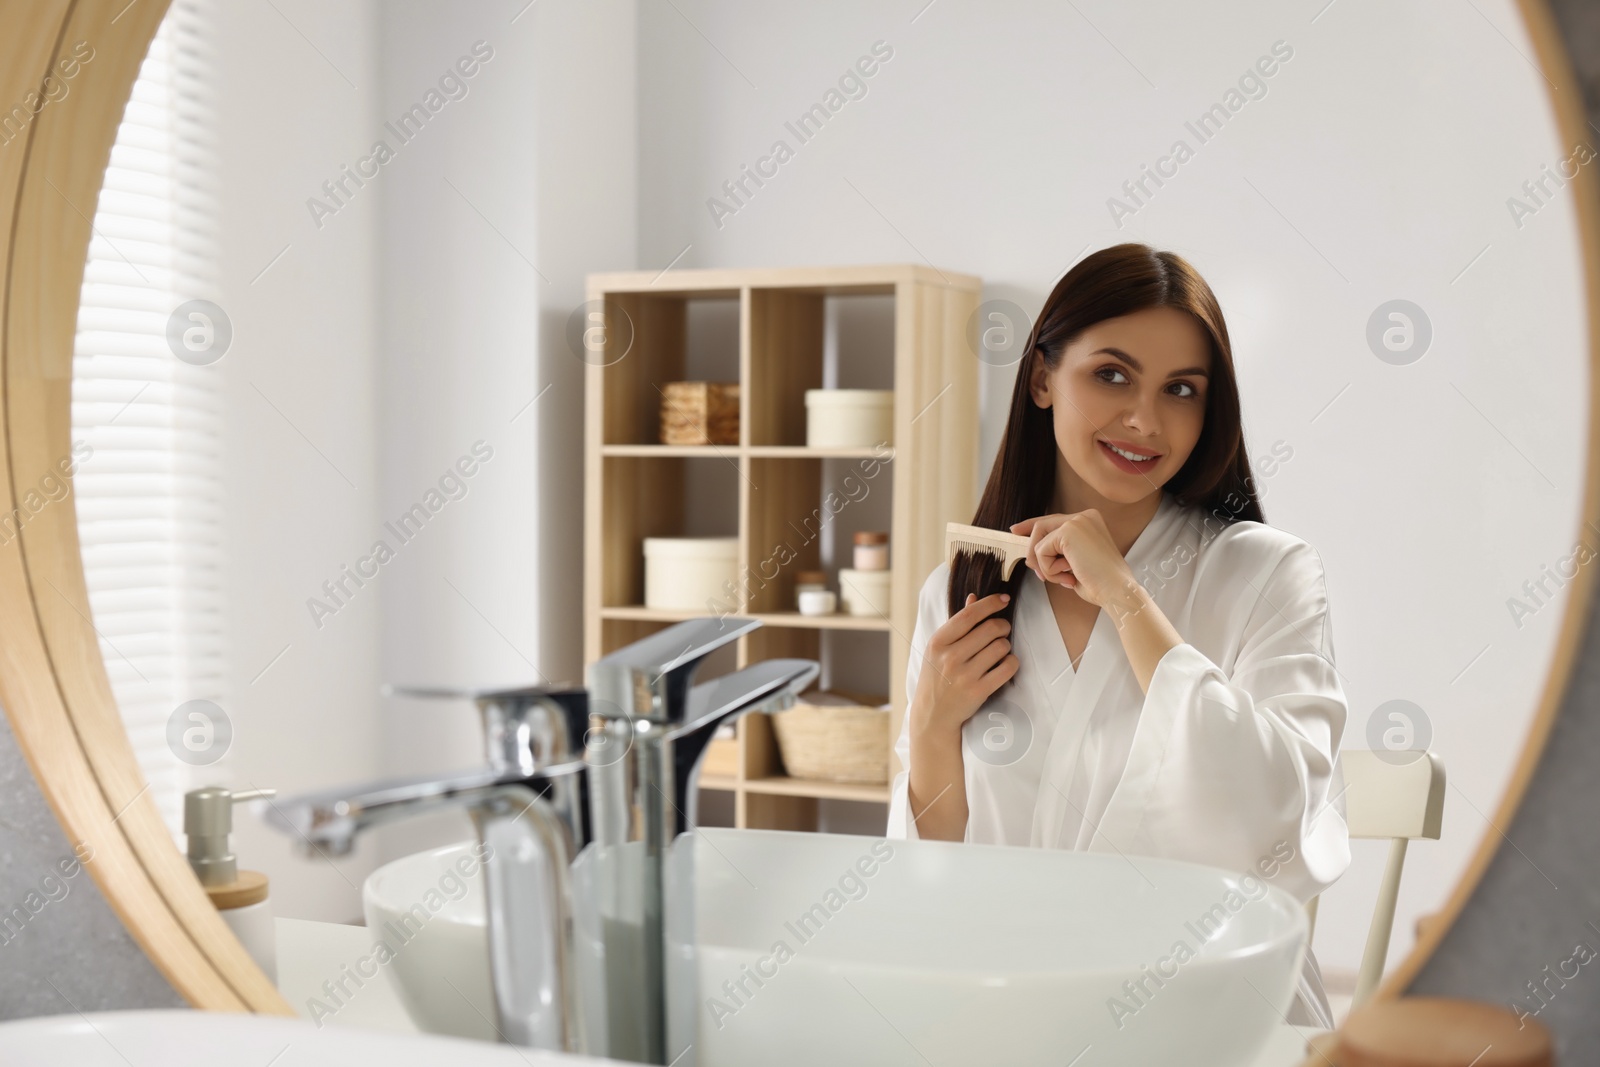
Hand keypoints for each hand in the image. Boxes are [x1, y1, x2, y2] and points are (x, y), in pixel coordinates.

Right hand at [911, 591, 1017, 736]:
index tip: (1004, 599)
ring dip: (1006, 645)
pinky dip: (1012, 662)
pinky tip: (1005, 663)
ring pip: (1001, 647)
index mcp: (938, 642)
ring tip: (999, 650)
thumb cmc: (937, 676)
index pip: (969, 615)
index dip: (990, 604)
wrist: (933, 714)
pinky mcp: (979, 691)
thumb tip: (974, 598)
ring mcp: (964, 675)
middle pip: (990, 629)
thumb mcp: (939, 648)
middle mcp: (950, 657)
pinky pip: (1008, 668)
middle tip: (1002, 630)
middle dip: (1002, 626)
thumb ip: (958, 623)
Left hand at [1010, 509, 1136, 609]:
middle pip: (1041, 526)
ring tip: (1063, 577)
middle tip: (1038, 573)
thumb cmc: (1100, 583)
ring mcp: (1076, 521)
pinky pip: (1041, 551)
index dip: (1031, 526)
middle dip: (1032, 550)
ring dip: (1045, 566)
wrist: (1116, 591)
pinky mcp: (1068, 531)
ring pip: (1038, 542)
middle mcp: (1084, 516)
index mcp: (1089, 521)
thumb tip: (1032, 554)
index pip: (1052, 520)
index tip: (1015, 531)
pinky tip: (1068, 576)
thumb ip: (1058, 552)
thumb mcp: (1075, 561)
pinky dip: (1049, 569)